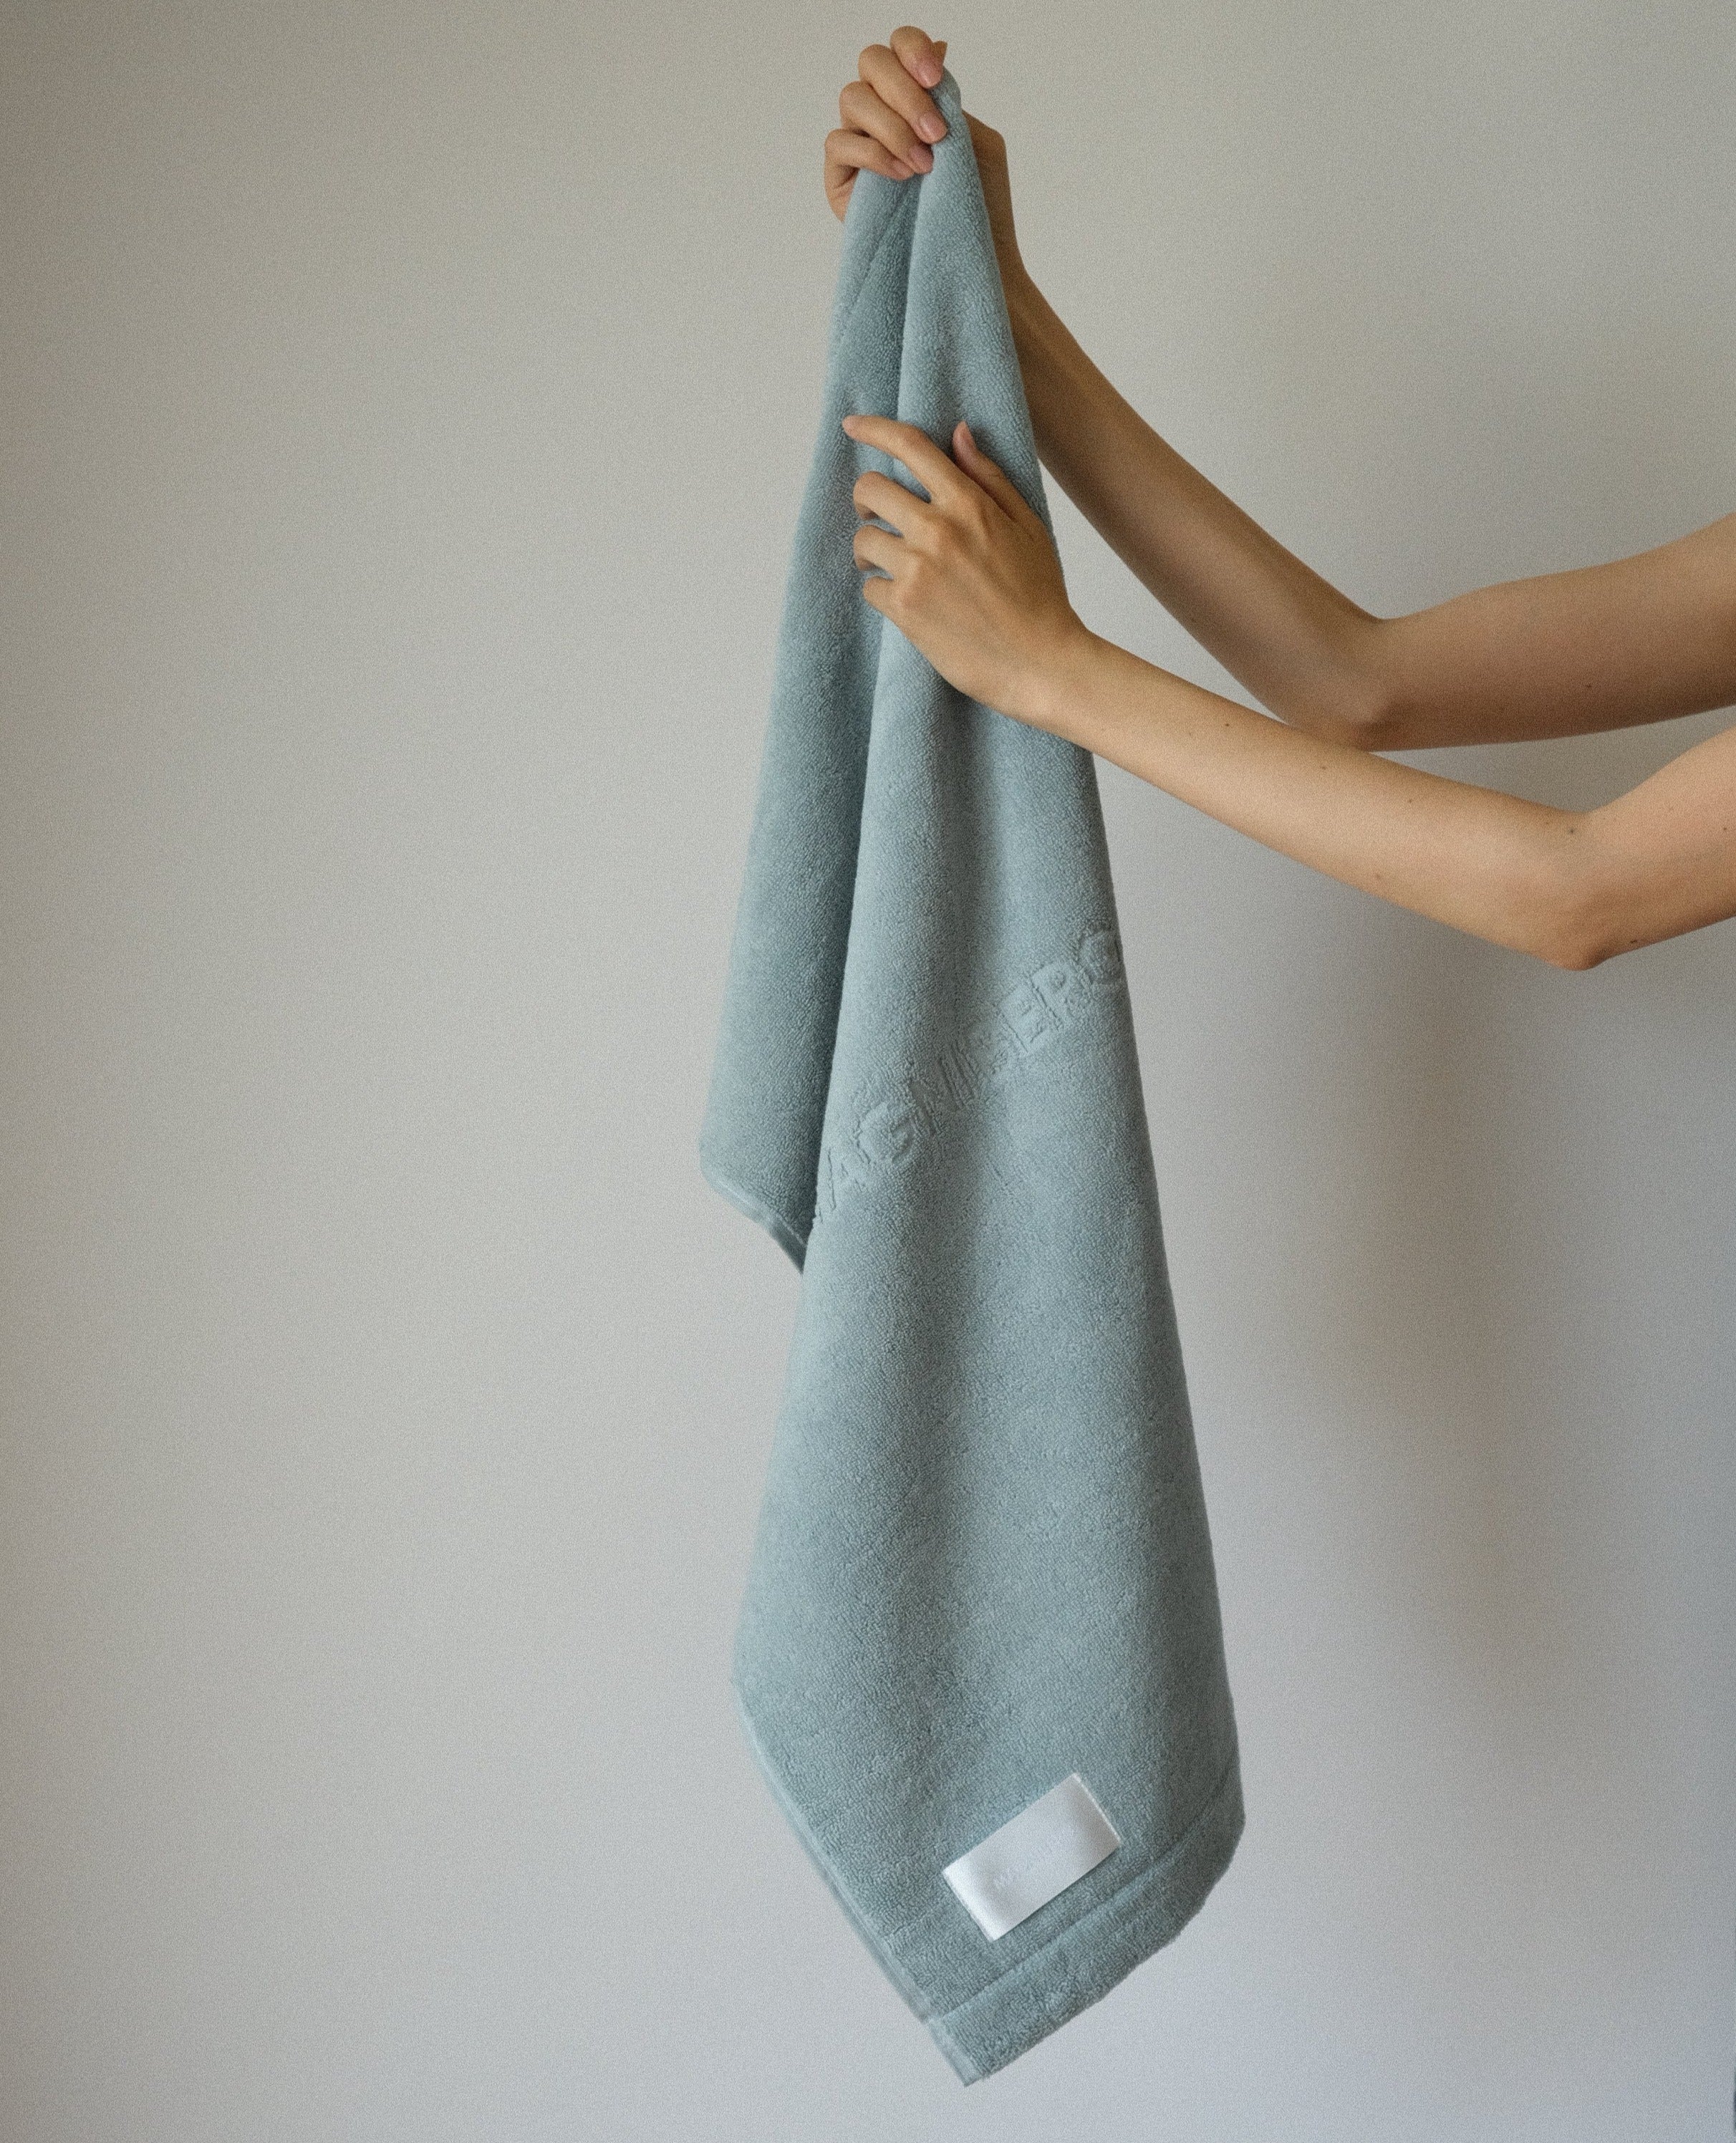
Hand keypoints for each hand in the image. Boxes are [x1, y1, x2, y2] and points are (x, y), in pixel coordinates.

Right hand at [823, 32, 1025, 285]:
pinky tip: (902, 177)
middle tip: (935, 132)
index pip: (899, 48)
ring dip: (892, 126)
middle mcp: (883, 112)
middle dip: (904, 90)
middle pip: (871, 63)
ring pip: (853, 98)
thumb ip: (951, 98)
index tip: (935, 76)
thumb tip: (938, 46)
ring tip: (923, 165)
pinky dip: (873, 154)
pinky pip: (839, 143)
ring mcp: (858, 142)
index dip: (912, 50)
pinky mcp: (840, 179)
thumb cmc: (981, 207)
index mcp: (915, 97)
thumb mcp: (976, 142)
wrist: (972, 261)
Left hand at [842, 411, 1089, 723]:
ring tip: (894, 566)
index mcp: (968, 503)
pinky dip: (881, 591)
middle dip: (867, 499)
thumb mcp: (1027, 525)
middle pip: (870, 489)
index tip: (853, 426)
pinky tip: (908, 602)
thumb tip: (958, 434)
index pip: (910, 447)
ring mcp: (918, 570)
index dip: (874, 429)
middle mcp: (938, 530)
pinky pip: (869, 586)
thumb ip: (988, 477)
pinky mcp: (905, 609)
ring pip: (863, 540)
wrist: (1040, 662)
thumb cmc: (1039, 594)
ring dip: (871, 551)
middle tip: (877, 516)